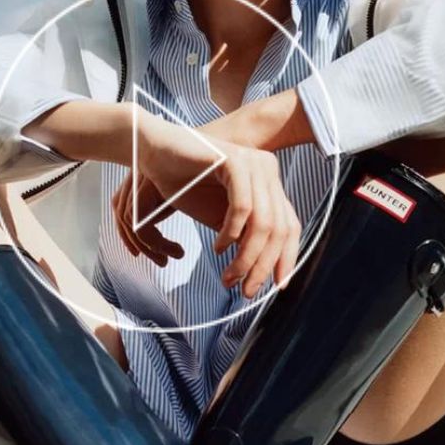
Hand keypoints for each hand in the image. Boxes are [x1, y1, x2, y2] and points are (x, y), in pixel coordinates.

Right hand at [112, 113, 300, 298]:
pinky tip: (219, 247)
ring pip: (264, 223)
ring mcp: (253, 163)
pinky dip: (232, 232)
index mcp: (268, 183)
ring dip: (246, 257)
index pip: (289, 226)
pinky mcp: (235, 160)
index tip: (277, 287)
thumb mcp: (221, 218)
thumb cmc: (185, 185)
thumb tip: (261, 269)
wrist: (155, 154)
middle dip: (263, 266)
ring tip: (229, 276)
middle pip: (279, 229)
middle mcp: (267, 170)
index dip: (286, 259)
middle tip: (245, 291)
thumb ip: (244, 237)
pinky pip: (242, 206)